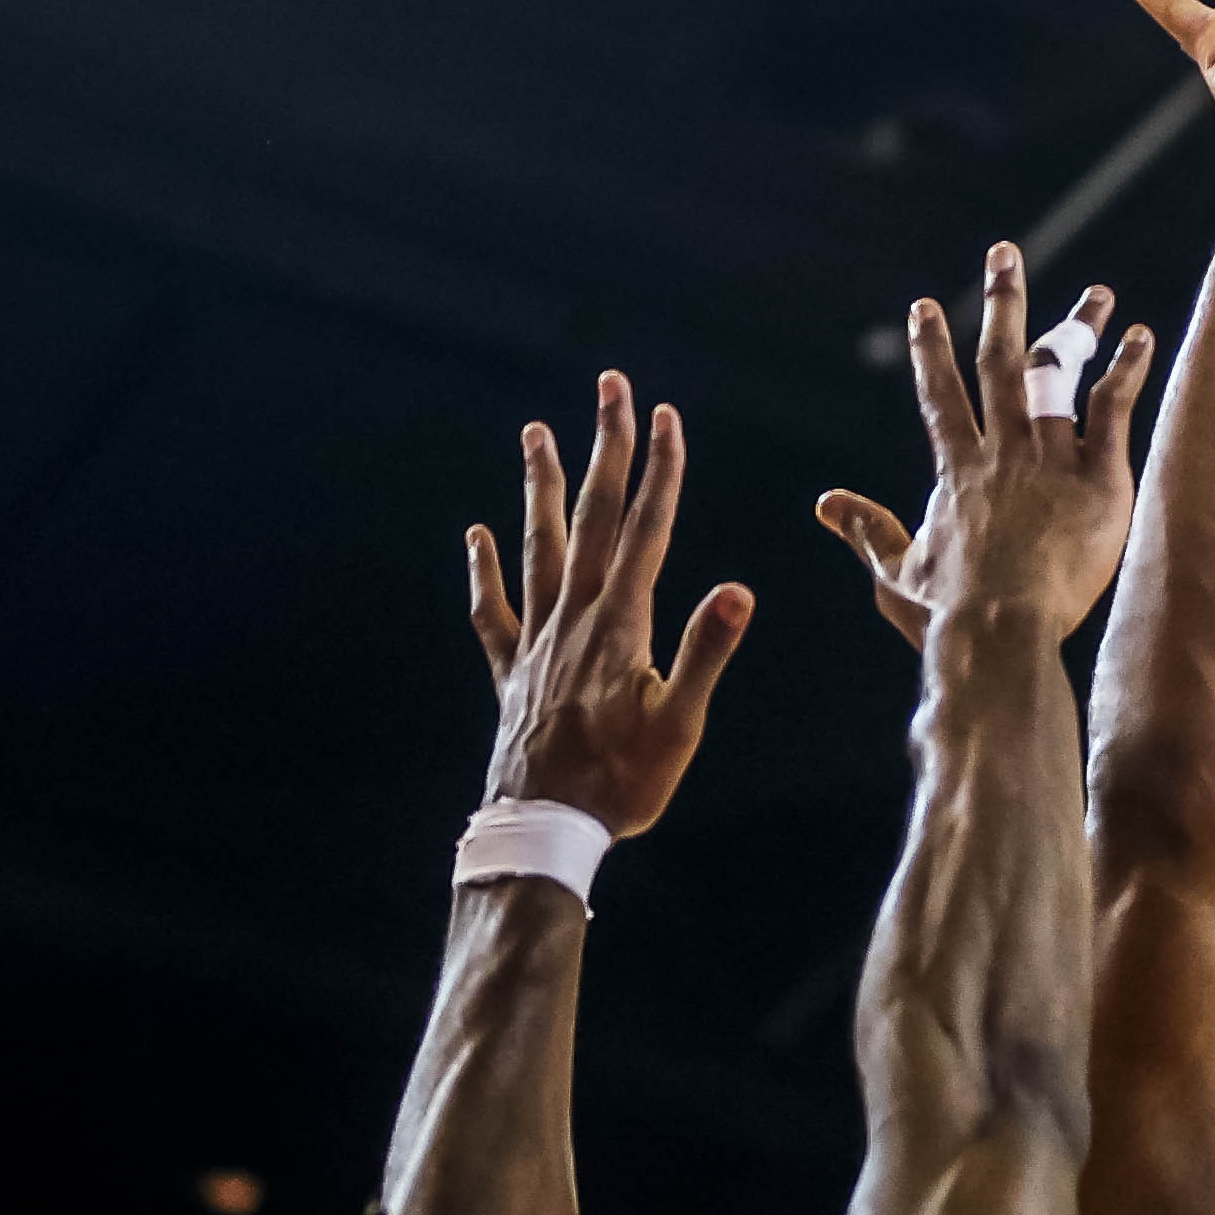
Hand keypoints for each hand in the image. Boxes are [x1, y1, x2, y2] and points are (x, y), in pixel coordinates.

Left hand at [467, 374, 752, 835]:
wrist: (545, 827)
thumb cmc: (622, 784)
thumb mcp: (680, 724)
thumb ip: (705, 653)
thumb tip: (737, 590)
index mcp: (621, 625)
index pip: (646, 530)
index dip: (660, 471)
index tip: (666, 416)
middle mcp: (574, 619)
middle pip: (593, 518)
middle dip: (606, 449)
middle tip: (610, 387)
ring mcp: (538, 642)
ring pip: (538, 546)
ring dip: (540, 486)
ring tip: (535, 431)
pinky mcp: (513, 673)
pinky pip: (494, 611)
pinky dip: (485, 571)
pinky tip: (477, 535)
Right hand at [815, 249, 1154, 648]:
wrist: (999, 630)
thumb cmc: (947, 615)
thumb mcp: (897, 573)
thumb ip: (867, 531)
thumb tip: (826, 503)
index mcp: (956, 472)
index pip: (941, 398)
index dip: (930, 350)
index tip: (923, 307)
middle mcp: (1001, 452)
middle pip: (1000, 363)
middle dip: (1003, 304)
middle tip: (1006, 254)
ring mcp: (1049, 460)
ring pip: (1062, 377)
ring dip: (1077, 329)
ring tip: (1096, 293)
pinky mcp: (1096, 479)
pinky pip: (1112, 411)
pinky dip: (1125, 370)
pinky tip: (1138, 336)